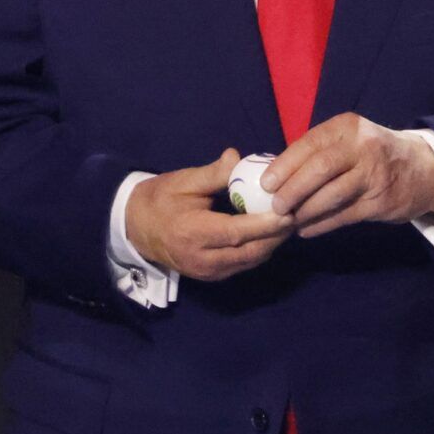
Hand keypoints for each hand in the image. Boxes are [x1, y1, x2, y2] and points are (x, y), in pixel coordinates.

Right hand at [126, 148, 297, 280]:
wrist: (135, 229)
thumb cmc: (160, 200)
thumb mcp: (183, 181)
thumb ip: (213, 173)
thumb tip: (238, 157)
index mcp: (193, 233)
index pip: (237, 233)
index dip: (265, 224)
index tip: (287, 210)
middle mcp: (202, 258)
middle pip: (250, 251)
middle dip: (277, 235)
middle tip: (298, 213)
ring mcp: (207, 272)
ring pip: (251, 261)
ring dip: (273, 243)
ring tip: (290, 221)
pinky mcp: (212, 277)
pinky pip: (243, 264)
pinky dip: (260, 249)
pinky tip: (271, 232)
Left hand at [261, 113, 433, 236]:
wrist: (424, 170)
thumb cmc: (373, 154)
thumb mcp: (350, 140)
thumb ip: (319, 152)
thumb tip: (276, 175)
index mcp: (347, 127)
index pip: (310, 143)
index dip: (285, 165)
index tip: (266, 183)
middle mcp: (362, 146)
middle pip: (320, 168)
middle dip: (293, 189)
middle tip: (275, 206)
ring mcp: (374, 174)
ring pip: (332, 194)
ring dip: (306, 210)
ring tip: (288, 220)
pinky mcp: (381, 201)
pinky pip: (345, 215)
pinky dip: (322, 224)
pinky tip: (307, 230)